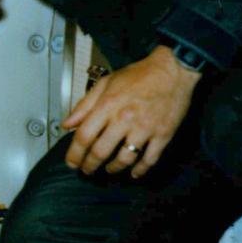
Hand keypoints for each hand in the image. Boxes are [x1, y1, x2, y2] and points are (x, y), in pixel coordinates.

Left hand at [62, 46, 200, 177]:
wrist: (173, 69)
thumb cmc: (139, 75)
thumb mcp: (106, 83)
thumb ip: (84, 105)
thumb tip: (68, 124)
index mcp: (108, 105)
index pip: (84, 136)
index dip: (75, 154)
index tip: (72, 162)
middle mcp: (124, 119)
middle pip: (101, 151)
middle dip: (90, 165)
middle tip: (87, 170)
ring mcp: (145, 128)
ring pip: (124, 159)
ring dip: (113, 169)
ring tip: (109, 169)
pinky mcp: (163, 134)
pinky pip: (150, 159)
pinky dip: (140, 170)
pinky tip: (134, 173)